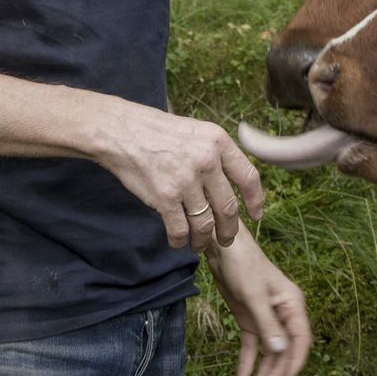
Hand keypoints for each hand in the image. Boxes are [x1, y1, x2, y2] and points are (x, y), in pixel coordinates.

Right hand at [95, 103, 266, 256]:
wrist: (121, 132)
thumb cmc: (156, 132)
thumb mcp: (196, 131)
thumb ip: (216, 153)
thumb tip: (232, 181)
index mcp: (218, 142)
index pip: (248, 177)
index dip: (255, 200)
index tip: (255, 215)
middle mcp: (207, 161)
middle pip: (228, 207)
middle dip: (228, 230)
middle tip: (226, 239)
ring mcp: (186, 180)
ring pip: (205, 223)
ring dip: (204, 240)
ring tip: (199, 244)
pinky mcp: (165, 197)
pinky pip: (180, 229)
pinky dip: (180, 241)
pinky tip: (178, 241)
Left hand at [206, 223, 311, 375]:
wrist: (224, 250)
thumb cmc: (243, 266)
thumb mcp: (254, 296)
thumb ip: (267, 324)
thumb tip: (279, 351)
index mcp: (293, 305)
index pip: (301, 339)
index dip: (295, 361)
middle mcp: (283, 314)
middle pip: (284, 349)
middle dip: (274, 371)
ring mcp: (266, 319)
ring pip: (268, 351)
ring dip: (262, 371)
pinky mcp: (249, 320)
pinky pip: (251, 346)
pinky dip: (247, 362)